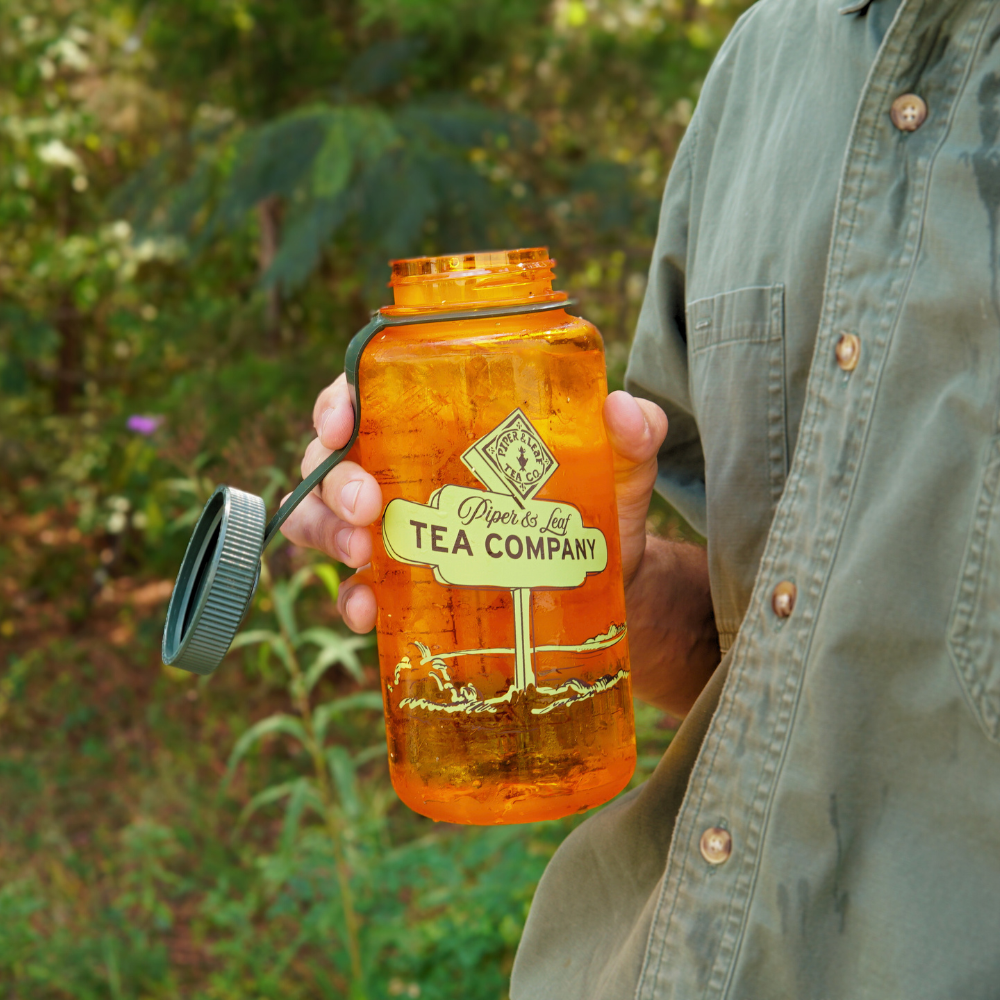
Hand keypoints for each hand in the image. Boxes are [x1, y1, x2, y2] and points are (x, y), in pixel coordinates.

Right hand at [281, 382, 675, 650]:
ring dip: (327, 532)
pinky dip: (350, 598)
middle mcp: (408, 470)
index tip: (341, 422)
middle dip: (334, 479)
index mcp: (443, 424)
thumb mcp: (619, 474)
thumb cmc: (601, 515)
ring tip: (362, 554)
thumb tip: (626, 411)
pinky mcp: (405, 586)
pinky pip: (355, 588)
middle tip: (367, 508)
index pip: (368, 394)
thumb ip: (632, 439)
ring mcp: (401, 530)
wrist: (606, 596)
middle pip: (333, 459)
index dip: (337, 402)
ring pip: (324, 518)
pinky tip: (366, 611)